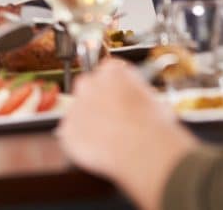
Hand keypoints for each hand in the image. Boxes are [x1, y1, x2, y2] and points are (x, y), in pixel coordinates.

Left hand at [55, 59, 197, 209]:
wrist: (145, 151)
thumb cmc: (154, 127)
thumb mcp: (154, 100)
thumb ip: (137, 94)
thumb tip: (139, 102)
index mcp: (112, 71)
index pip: (108, 70)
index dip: (115, 86)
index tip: (118, 96)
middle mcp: (89, 83)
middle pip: (88, 86)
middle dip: (97, 100)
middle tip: (112, 117)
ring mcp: (76, 106)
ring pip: (78, 111)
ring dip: (89, 121)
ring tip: (108, 137)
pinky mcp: (68, 130)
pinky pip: (72, 134)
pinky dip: (82, 141)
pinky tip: (99, 149)